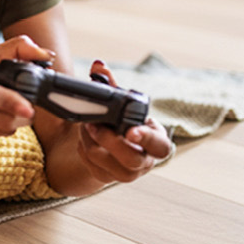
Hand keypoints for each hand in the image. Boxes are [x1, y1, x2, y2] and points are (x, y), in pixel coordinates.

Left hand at [74, 60, 174, 183]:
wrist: (109, 140)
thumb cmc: (120, 118)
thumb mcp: (119, 102)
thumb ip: (110, 84)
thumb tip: (98, 66)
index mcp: (155, 140)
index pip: (160, 146)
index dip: (146, 139)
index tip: (130, 131)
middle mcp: (145, 160)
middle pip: (133, 160)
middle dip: (109, 141)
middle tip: (92, 125)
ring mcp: (128, 173)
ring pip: (111, 168)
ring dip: (92, 144)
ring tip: (85, 127)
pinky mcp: (108, 178)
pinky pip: (94, 170)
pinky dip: (84, 151)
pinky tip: (84, 139)